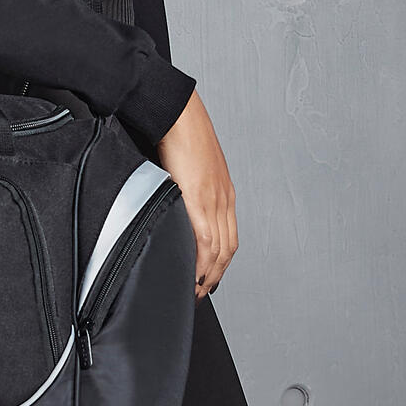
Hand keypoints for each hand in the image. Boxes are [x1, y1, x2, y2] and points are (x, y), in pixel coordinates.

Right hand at [156, 88, 237, 303]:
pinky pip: (206, 239)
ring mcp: (214, 200)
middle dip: (216, 275)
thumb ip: (189, 186)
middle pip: (228, 249)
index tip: (210, 277)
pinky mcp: (200, 198)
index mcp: (223, 192)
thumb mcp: (191, 166)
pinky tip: (194, 272)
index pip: (229, 237)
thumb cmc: (181, 134)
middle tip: (202, 292)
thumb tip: (177, 200)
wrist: (178, 114)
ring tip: (196, 289)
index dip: (221, 262)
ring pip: (219, 250)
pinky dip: (202, 261)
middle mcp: (224, 199)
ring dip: (209, 274)